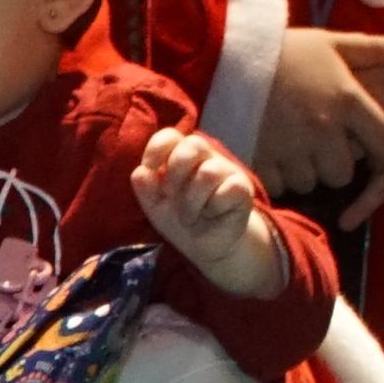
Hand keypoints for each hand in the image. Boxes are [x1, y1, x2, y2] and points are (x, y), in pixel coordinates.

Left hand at [130, 123, 294, 294]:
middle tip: (171, 195)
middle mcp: (205, 158)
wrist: (208, 246)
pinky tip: (213, 215)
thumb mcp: (155, 207)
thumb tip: (141, 171)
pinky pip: (229, 189)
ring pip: (208, 172)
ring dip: (192, 201)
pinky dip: (214, 207)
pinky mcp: (242, 188)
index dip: (157, 147)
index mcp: (181, 156)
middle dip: (175, 172)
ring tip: (190, 217)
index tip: (150, 167)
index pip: (170, 136)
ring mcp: (226, 170)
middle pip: (193, 144)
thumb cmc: (182, 219)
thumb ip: (145, 189)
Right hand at [233, 24, 383, 198]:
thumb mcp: (332, 43)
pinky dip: (279, 175)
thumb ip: (374, 50)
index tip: (376, 152)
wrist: (223, 57)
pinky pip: (281, 184)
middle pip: (344, 173)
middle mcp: (323, 129)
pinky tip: (274, 153)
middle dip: (337, 165)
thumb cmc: (285, 50)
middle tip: (324, 148)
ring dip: (307, 171)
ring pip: (312, 182)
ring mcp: (291, 149)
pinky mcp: (261, 162)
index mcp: (347, 101)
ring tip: (295, 148)